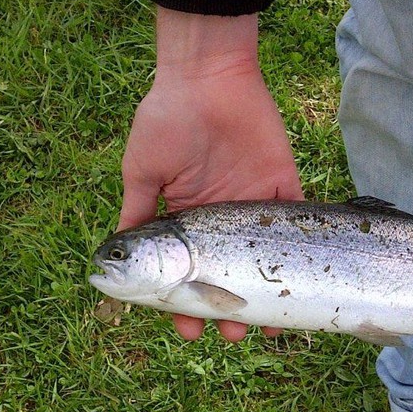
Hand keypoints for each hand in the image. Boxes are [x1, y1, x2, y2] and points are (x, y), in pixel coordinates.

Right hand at [118, 9, 303, 340]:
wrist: (209, 77)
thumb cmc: (167, 120)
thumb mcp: (141, 170)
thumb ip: (137, 213)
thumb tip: (115, 258)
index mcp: (186, 219)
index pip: (186, 273)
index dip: (185, 303)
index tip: (186, 329)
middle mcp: (221, 220)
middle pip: (227, 276)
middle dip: (226, 310)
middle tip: (227, 334)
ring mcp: (254, 209)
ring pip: (261, 266)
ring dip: (262, 299)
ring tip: (261, 329)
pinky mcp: (284, 191)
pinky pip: (295, 232)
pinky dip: (297, 265)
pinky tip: (294, 295)